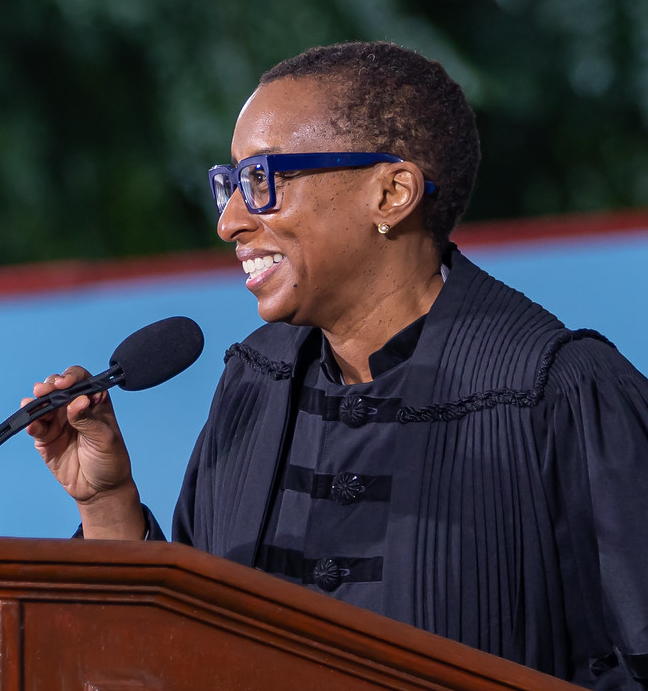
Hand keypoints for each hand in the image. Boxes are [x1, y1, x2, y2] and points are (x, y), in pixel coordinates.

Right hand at [23, 366, 144, 538]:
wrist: (101, 489)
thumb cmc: (111, 460)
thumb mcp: (105, 438)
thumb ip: (88, 420)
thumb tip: (77, 400)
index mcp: (95, 402)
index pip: (82, 380)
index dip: (72, 377)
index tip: (65, 383)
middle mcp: (75, 408)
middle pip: (57, 388)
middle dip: (49, 385)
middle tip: (45, 390)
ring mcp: (59, 423)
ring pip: (43, 405)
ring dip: (36, 401)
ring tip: (33, 402)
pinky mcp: (46, 439)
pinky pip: (35, 427)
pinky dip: (31, 423)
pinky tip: (33, 424)